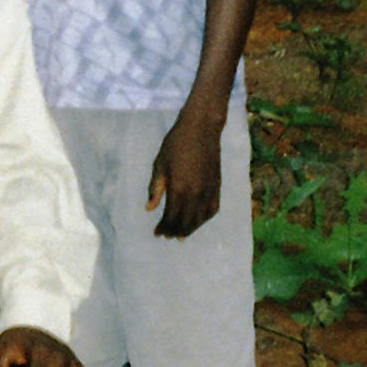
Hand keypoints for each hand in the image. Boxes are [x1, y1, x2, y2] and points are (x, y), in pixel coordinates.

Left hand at [148, 102, 223, 237]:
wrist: (201, 130)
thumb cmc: (175, 145)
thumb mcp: (159, 165)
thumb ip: (155, 189)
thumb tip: (149, 209)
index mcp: (179, 188)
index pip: (172, 217)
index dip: (164, 228)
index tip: (157, 234)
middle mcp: (197, 194)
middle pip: (186, 221)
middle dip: (175, 231)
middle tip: (166, 236)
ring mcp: (209, 191)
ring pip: (201, 218)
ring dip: (190, 228)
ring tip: (180, 234)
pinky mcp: (218, 186)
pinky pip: (212, 209)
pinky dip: (204, 219)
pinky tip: (197, 221)